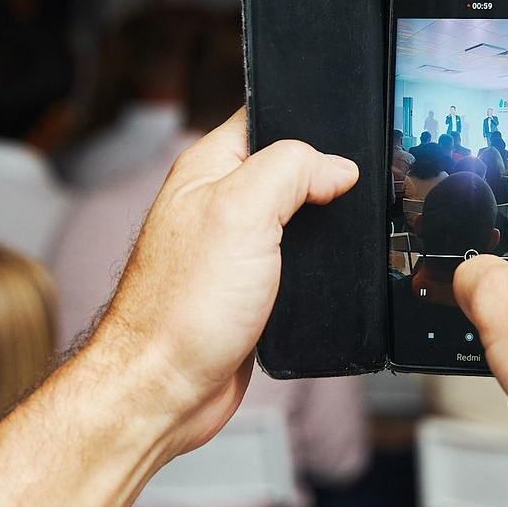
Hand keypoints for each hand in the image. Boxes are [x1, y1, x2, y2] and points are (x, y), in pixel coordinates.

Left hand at [84, 110, 357, 456]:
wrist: (166, 389)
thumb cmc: (179, 309)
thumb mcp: (242, 213)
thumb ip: (291, 170)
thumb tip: (337, 166)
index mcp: (207, 167)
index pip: (266, 117)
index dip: (307, 123)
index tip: (339, 145)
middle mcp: (218, 203)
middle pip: (290, 168)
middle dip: (323, 179)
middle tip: (342, 196)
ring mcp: (233, 246)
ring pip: (297, 218)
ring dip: (321, 229)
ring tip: (331, 239)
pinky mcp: (249, 287)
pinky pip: (295, 263)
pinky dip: (315, 270)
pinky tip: (321, 278)